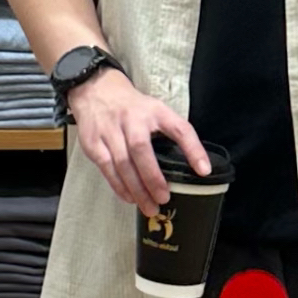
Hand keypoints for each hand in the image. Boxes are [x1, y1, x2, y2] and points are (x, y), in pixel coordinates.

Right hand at [68, 68, 210, 218]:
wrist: (96, 90)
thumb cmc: (132, 108)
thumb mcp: (155, 111)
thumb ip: (168, 133)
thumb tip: (189, 167)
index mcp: (155, 110)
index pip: (178, 128)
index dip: (193, 149)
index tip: (203, 170)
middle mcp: (132, 118)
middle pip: (141, 149)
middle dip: (153, 177)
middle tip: (164, 198)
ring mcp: (110, 129)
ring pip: (122, 163)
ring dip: (136, 189)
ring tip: (149, 206)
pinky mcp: (93, 142)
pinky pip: (107, 168)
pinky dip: (119, 186)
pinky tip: (130, 198)